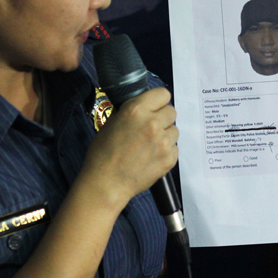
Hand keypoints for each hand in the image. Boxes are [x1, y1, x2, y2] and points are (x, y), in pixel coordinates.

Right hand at [81, 87, 178, 208]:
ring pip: (174, 130)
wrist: (107, 183)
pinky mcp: (170, 158)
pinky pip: (174, 147)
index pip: (163, 94)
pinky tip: (151, 157)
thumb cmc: (103, 152)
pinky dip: (166, 151)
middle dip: (162, 118)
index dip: (157, 101)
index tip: (153, 108)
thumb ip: (132, 111)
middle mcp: (153, 123)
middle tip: (150, 128)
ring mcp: (164, 142)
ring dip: (165, 135)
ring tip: (149, 145)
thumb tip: (145, 107)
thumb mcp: (113, 122)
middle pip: (171, 111)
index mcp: (136, 110)